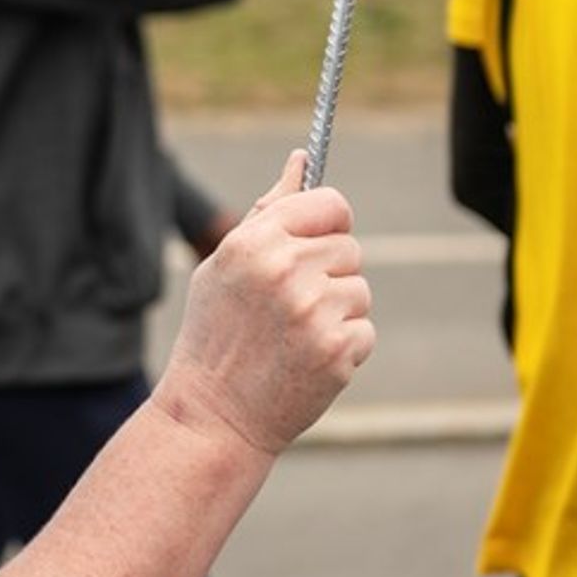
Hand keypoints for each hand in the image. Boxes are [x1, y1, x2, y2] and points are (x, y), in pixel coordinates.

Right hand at [154, 150, 374, 457]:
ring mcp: (314, 311)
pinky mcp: (337, 350)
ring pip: (360, 290)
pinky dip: (343, 347)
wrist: (212, 416)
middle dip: (329, 274)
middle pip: (349, 248)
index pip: (331, 204)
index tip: (316, 244)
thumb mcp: (224, 266)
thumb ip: (267, 212)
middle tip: (290, 308)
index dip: (328, 224)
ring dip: (337, 312)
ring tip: (293, 337)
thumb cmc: (215, 336)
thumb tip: (302, 160)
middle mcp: (286, 270)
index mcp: (254, 241)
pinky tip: (305, 361)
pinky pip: (364, 330)